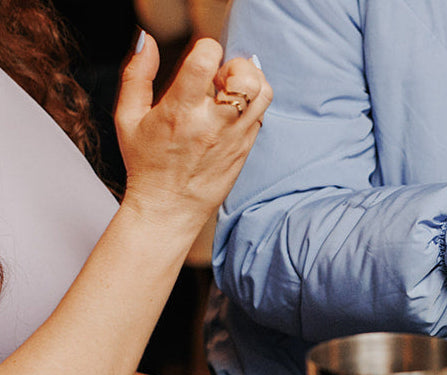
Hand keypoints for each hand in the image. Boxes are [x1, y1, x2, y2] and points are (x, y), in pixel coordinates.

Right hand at [115, 34, 271, 230]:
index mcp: (180, 111)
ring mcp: (235, 137)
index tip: (199, 59)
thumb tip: (147, 40)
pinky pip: (261, 114)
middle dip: (234, 65)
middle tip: (219, 76)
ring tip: (229, 88)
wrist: (170, 206)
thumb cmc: (146, 162)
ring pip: (263, 93)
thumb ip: (136, 74)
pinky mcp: (246, 148)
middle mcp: (213, 123)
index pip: (206, 62)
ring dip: (249, 80)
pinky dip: (251, 102)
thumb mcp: (127, 116)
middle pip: (246, 78)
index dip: (206, 48)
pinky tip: (231, 108)